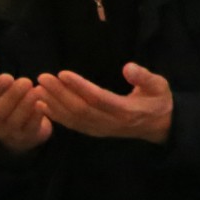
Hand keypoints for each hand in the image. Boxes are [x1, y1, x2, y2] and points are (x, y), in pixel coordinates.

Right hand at [0, 58, 49, 154]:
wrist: (21, 128)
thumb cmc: (4, 102)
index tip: (7, 76)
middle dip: (12, 95)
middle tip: (26, 81)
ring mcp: (10, 133)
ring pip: (15, 120)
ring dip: (26, 104)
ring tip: (36, 90)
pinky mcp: (27, 136)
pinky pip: (31, 127)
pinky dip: (37, 115)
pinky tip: (44, 104)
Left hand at [34, 65, 171, 143]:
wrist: (161, 127)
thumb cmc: (159, 101)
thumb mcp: (160, 85)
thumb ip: (144, 77)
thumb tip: (128, 67)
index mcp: (126, 110)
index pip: (98, 98)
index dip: (79, 87)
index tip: (62, 73)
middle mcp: (110, 123)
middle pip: (80, 109)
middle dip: (59, 94)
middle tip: (43, 78)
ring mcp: (101, 130)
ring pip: (73, 119)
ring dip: (53, 104)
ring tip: (38, 89)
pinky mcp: (95, 132)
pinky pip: (72, 125)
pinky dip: (55, 116)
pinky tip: (42, 105)